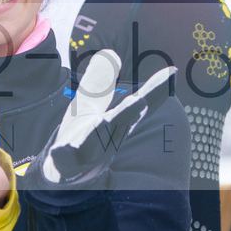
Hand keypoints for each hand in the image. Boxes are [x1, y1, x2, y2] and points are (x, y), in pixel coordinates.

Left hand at [40, 49, 175, 184]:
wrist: (64, 174)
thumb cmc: (84, 138)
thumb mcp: (91, 106)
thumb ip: (103, 83)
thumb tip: (123, 56)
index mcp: (115, 123)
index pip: (135, 104)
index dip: (152, 91)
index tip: (170, 74)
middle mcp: (105, 138)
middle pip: (119, 122)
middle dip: (130, 111)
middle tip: (140, 100)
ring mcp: (86, 153)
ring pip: (94, 142)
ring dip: (99, 133)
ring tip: (103, 121)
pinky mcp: (66, 164)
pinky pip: (64, 160)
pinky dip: (63, 155)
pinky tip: (60, 150)